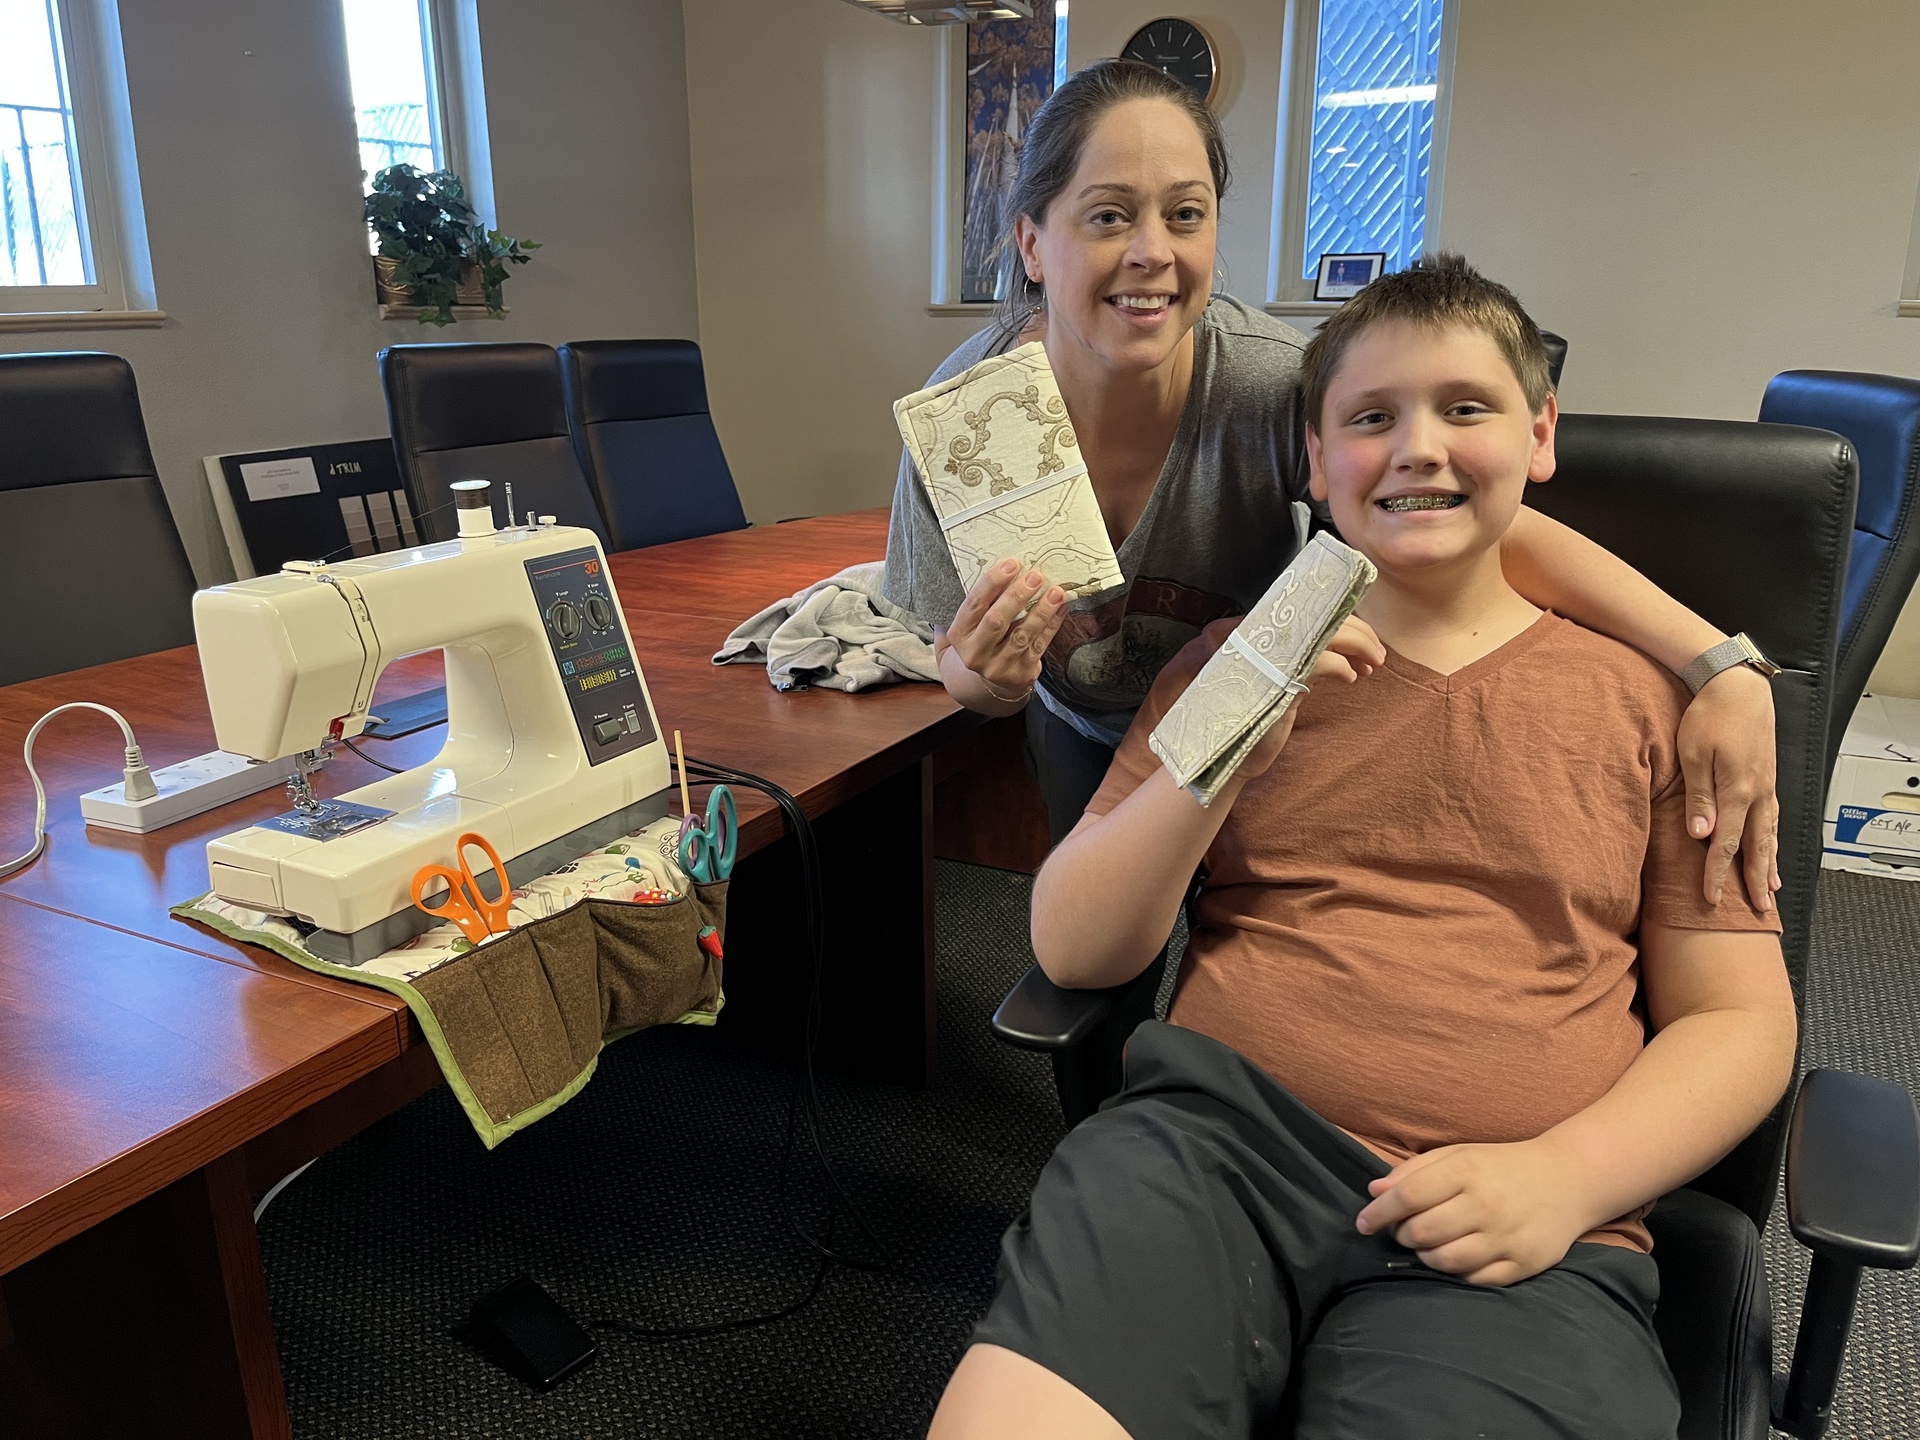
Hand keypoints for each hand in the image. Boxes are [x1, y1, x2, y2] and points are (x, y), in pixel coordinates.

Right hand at [942, 559, 1068, 701]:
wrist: (988, 684)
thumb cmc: (981, 640)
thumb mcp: (968, 625)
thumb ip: (978, 603)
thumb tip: (1000, 565)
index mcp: (959, 634)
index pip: (974, 604)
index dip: (992, 583)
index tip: (1011, 564)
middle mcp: (976, 652)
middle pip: (997, 621)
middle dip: (1017, 596)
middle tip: (1035, 576)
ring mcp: (999, 666)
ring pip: (1022, 634)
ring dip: (1041, 611)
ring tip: (1056, 592)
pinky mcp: (1021, 673)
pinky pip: (1039, 645)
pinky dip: (1052, 625)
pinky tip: (1061, 608)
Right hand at [1232, 616, 1386, 781]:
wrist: (1239, 750)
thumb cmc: (1267, 713)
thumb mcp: (1292, 677)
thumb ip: (1310, 657)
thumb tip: (1352, 646)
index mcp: (1273, 635)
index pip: (1319, 611)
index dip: (1349, 623)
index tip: (1368, 643)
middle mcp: (1270, 638)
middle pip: (1327, 618)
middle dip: (1361, 634)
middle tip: (1378, 655)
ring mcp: (1274, 657)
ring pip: (1329, 635)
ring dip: (1360, 647)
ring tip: (1372, 665)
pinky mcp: (1282, 680)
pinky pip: (1322, 661)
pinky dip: (1343, 667)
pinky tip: (1351, 678)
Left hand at [1355, 1139, 1591, 1287]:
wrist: (1566, 1180)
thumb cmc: (1501, 1166)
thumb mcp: (1458, 1155)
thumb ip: (1415, 1171)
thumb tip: (1374, 1191)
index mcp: (1467, 1171)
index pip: (1409, 1195)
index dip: (1379, 1212)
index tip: (1363, 1222)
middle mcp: (1486, 1205)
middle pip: (1423, 1232)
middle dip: (1402, 1235)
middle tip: (1402, 1231)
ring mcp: (1506, 1237)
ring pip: (1445, 1261)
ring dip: (1425, 1256)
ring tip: (1427, 1245)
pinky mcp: (1523, 1264)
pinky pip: (1475, 1280)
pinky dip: (1457, 1273)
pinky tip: (1456, 1257)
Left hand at [1677, 665, 1779, 910]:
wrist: (1737, 685)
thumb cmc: (1709, 717)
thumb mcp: (1694, 755)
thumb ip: (1699, 797)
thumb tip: (1702, 836)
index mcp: (1738, 791)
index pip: (1726, 843)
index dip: (1718, 873)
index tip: (1712, 899)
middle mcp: (1758, 793)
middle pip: (1756, 845)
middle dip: (1754, 879)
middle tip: (1760, 910)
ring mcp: (1766, 784)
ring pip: (1769, 833)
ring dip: (1768, 862)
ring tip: (1769, 889)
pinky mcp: (1767, 776)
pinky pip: (1772, 817)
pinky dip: (1772, 838)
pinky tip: (1770, 847)